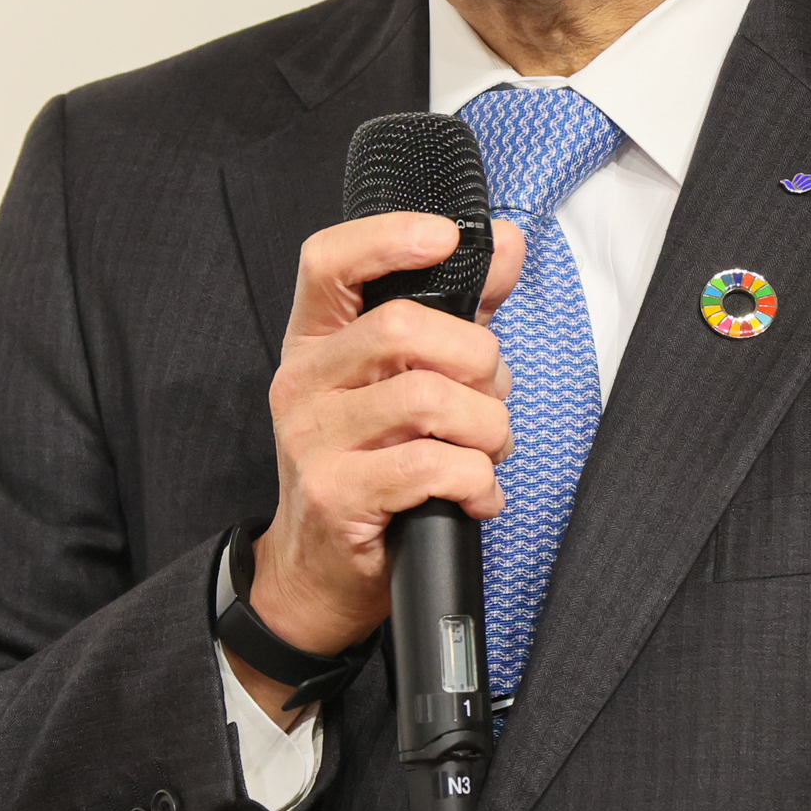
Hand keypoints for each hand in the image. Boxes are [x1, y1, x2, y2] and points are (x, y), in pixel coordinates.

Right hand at [228, 211, 523, 725]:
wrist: (318, 574)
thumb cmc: (371, 466)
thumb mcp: (403, 381)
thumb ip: (457, 311)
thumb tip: (507, 241)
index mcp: (316, 341)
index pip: (328, 260)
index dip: (387, 236)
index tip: (447, 238)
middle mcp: (303, 382)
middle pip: (402, 327)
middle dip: (477, 360)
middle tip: (491, 398)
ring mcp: (312, 439)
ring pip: (428, 398)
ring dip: (487, 428)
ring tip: (487, 452)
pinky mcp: (336, 495)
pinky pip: (430, 467)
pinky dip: (476, 481)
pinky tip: (476, 496)